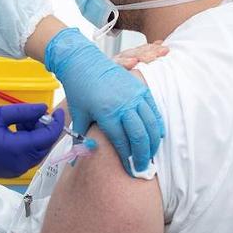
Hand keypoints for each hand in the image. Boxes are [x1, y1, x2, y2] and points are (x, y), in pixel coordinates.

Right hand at [0, 103, 62, 178]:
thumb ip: (23, 112)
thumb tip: (44, 108)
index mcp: (18, 150)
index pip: (48, 137)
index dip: (56, 123)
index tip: (58, 110)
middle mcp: (20, 164)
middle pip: (45, 146)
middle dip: (44, 128)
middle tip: (32, 114)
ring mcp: (15, 170)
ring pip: (37, 152)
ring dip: (35, 136)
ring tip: (19, 121)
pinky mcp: (10, 172)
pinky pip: (27, 157)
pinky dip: (27, 144)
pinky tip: (14, 132)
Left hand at [44, 28, 164, 175]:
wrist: (83, 62)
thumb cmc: (79, 89)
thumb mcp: (78, 115)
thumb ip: (81, 139)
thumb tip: (75, 162)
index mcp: (106, 113)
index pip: (122, 142)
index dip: (128, 159)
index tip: (131, 171)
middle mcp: (123, 104)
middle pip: (140, 136)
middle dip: (143, 155)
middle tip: (143, 168)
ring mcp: (134, 95)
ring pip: (151, 124)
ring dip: (153, 143)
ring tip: (150, 156)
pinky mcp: (140, 89)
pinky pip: (153, 110)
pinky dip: (157, 125)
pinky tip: (157, 137)